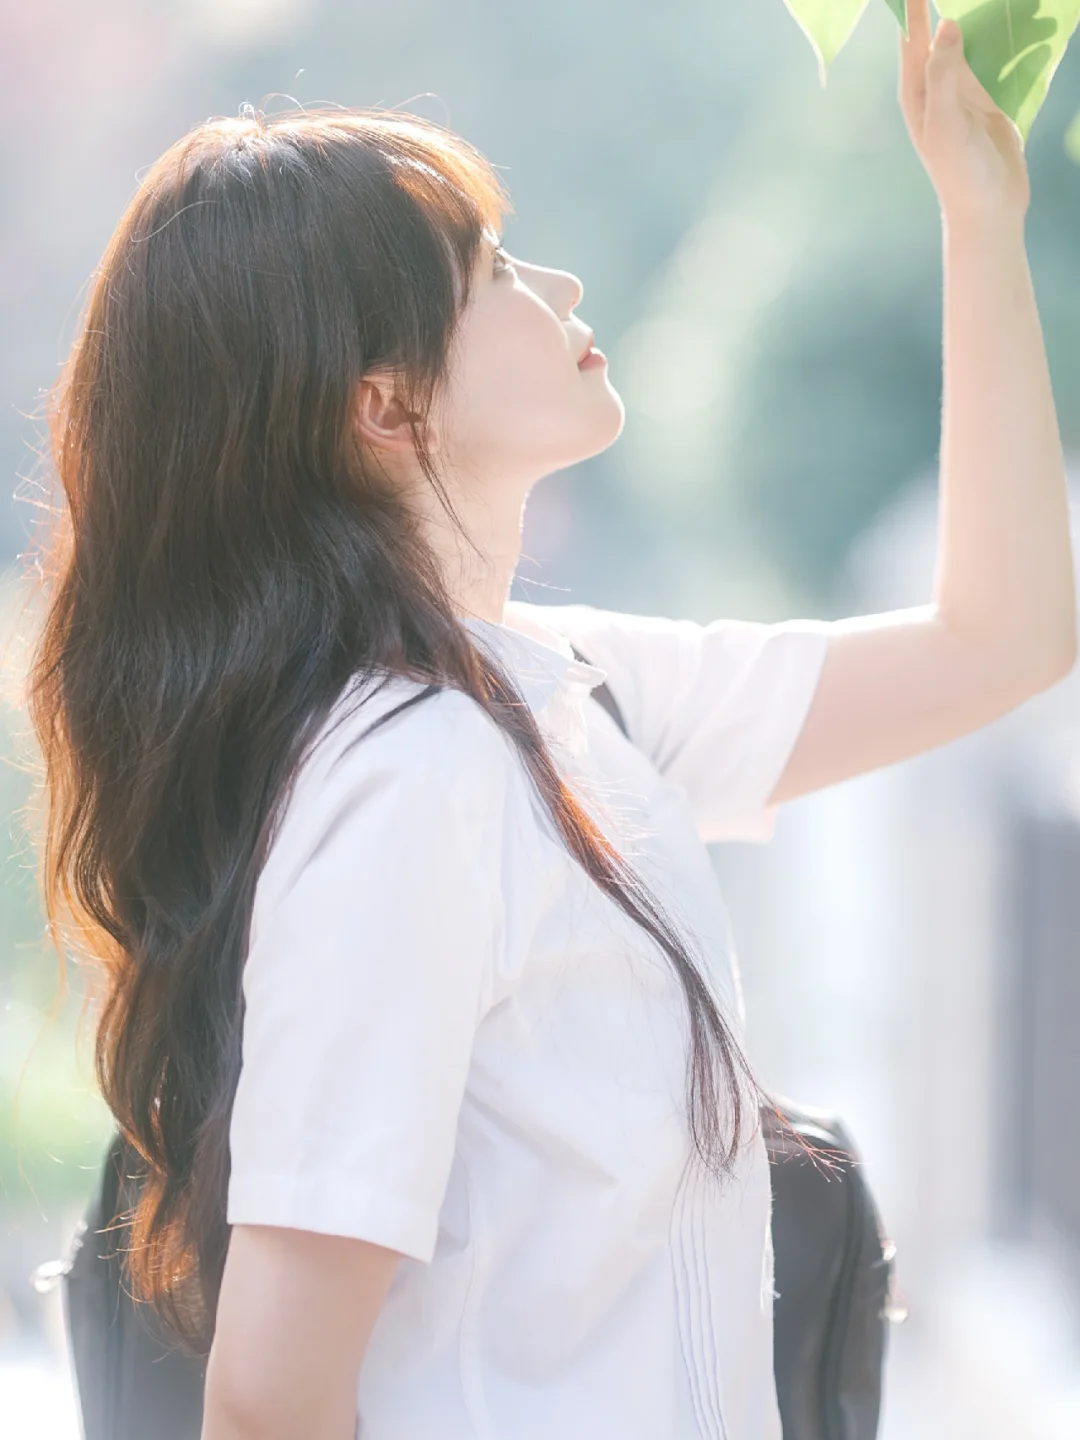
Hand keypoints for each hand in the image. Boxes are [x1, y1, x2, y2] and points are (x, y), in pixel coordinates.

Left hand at [899, 0, 1029, 229]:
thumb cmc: (959, 170)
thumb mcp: (945, 121)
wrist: (989, 207)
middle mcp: (939, 88)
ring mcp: (967, 92)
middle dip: (959, 6)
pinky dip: (1019, 46)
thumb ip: (943, 74)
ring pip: (980, 44)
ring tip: (1025, 8)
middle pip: (945, 34)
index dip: (914, 6)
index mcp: (917, 92)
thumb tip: (945, 25)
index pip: (911, 38)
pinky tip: (1037, 32)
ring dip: (999, 22)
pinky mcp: (994, 99)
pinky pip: (1005, 62)